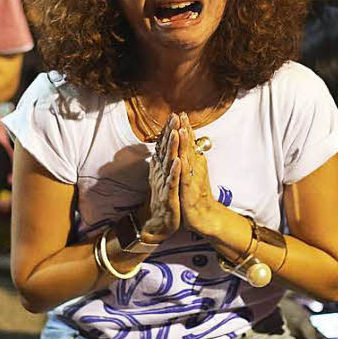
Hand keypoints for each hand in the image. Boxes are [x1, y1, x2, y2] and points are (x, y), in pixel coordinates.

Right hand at [140, 113, 180, 239]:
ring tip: (175, 133)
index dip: (169, 130)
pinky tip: (178, 162)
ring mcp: (164, 183)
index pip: (165, 146)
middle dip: (170, 133)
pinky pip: (172, 182)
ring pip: (168, 162)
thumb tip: (162, 148)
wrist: (159, 223)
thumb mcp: (164, 177)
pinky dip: (174, 171)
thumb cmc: (164, 199)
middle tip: (174, 117)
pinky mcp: (169, 195)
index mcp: (161, 168)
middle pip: (165, 150)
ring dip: (171, 148)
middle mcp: (160, 173)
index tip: (174, 115)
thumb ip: (163, 162)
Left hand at [177, 112, 221, 236]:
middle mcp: (194, 168)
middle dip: (185, 130)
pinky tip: (180, 158)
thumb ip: (192, 161)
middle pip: (189, 146)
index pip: (188, 143)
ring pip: (188, 158)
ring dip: (185, 144)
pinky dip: (183, 167)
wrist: (203, 216)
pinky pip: (186, 177)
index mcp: (193, 164)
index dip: (184, 128)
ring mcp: (192, 178)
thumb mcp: (193, 175)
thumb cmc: (196, 195)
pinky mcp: (189, 190)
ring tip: (182, 130)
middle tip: (181, 114)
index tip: (180, 113)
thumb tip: (192, 148)